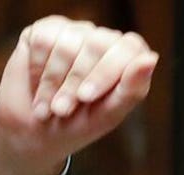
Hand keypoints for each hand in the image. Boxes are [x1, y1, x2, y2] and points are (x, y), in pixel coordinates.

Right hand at [0, 16, 158, 174]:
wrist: (32, 133)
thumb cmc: (75, 126)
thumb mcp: (106, 116)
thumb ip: (131, 90)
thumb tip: (151, 59)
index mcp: (124, 60)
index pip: (129, 48)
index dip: (107, 71)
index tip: (86, 97)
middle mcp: (101, 41)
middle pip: (97, 44)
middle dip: (75, 82)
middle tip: (62, 110)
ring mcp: (73, 34)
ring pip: (67, 44)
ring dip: (53, 82)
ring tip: (47, 108)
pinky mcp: (44, 32)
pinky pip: (43, 41)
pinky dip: (36, 71)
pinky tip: (36, 88)